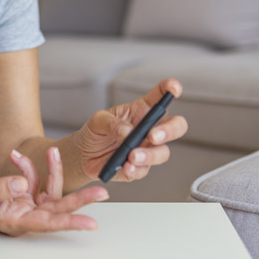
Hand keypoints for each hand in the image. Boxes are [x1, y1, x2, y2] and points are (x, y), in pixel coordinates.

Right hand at [0, 147, 107, 235]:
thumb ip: (0, 188)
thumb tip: (22, 185)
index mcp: (16, 221)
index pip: (48, 223)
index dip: (70, 222)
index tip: (91, 222)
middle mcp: (25, 214)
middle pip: (58, 208)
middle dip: (80, 198)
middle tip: (101, 191)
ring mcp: (25, 204)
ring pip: (49, 189)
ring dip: (52, 170)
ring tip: (51, 152)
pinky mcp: (23, 194)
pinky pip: (35, 179)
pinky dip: (29, 166)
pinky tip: (17, 156)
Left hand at [73, 78, 187, 181]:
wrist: (83, 156)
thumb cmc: (95, 132)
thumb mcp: (98, 120)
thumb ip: (112, 123)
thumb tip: (127, 131)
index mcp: (141, 111)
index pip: (160, 96)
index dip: (170, 89)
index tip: (173, 88)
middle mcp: (149, 129)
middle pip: (175, 126)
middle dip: (170, 130)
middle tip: (153, 136)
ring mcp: (146, 149)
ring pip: (163, 152)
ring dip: (150, 155)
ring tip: (131, 156)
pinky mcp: (139, 167)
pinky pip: (144, 170)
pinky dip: (136, 169)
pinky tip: (126, 167)